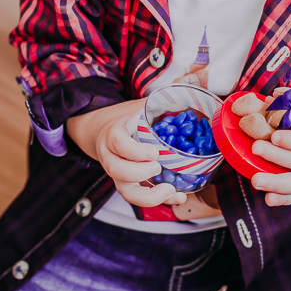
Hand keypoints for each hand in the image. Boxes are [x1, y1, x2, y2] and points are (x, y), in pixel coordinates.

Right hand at [66, 100, 187, 207]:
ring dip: (148, 196)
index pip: (118, 144)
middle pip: (116, 171)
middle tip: (158, 168)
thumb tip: (189, 90)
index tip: (154, 153)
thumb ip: (158, 103)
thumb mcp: (137, 107)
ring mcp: (117, 173)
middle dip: (139, 173)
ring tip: (170, 190)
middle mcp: (110, 156)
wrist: (100, 131)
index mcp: (113, 135)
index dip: (136, 151)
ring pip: (125, 191)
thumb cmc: (125, 119)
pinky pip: (138, 197)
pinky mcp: (127, 184)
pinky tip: (177, 197)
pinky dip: (159, 200)